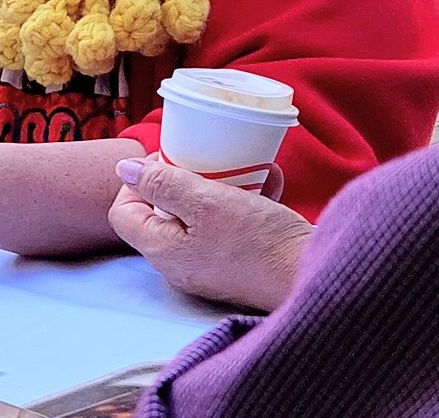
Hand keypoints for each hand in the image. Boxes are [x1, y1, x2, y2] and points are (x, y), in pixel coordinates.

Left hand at [108, 156, 312, 312]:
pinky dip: (245, 202)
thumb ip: (161, 183)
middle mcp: (181, 264)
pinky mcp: (239, 263)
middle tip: (207, 161)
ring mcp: (210, 266)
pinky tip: (269, 180)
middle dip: (184, 179)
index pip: (123, 212)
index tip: (166, 160)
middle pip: (163, 212)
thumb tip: (123, 169)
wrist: (315, 276)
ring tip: (246, 166)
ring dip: (220, 186)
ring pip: (200, 216)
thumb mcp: (205, 201)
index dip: (137, 182)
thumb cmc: (258, 240)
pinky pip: (229, 227)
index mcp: (163, 251)